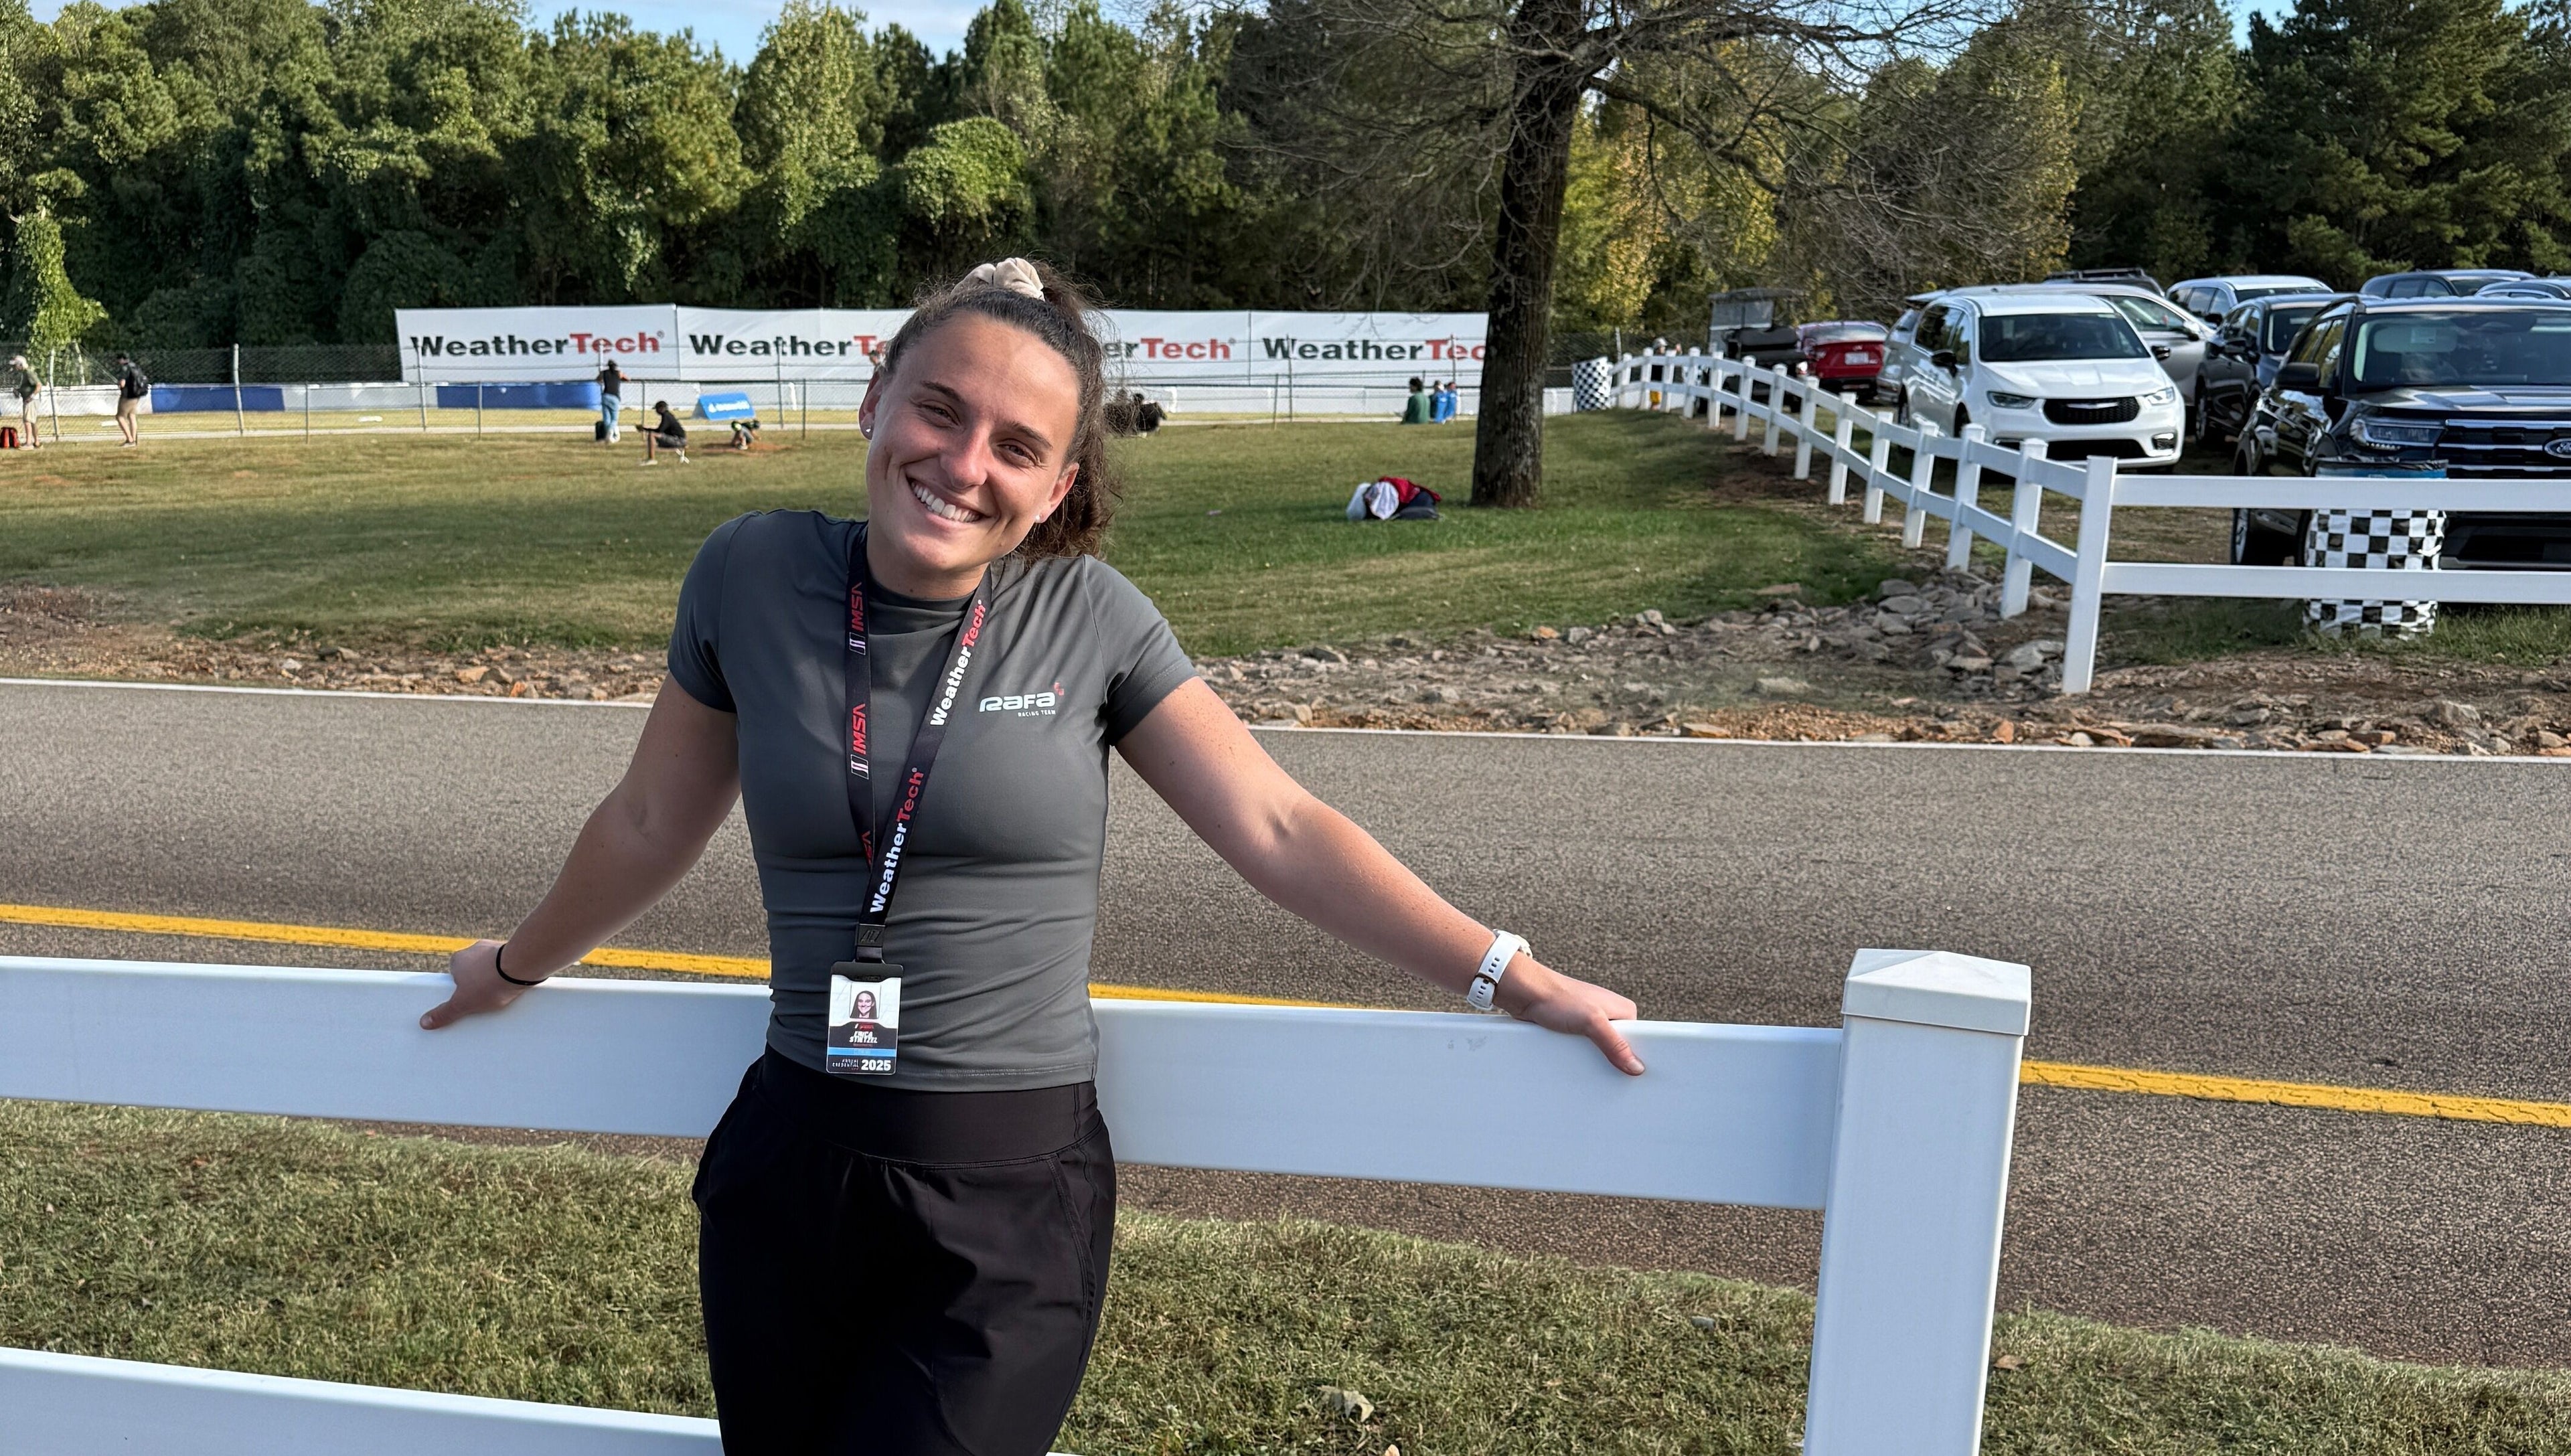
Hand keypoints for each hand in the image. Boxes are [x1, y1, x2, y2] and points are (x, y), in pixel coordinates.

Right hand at [419, 939, 535, 1030]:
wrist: (522, 966)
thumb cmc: (490, 981)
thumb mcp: (463, 1003)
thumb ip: (444, 1013)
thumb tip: (425, 1022)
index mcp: (458, 959)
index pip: (454, 975)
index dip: (460, 988)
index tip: (467, 998)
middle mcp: (475, 949)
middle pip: (474, 971)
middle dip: (478, 984)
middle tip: (484, 1000)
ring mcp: (495, 949)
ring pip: (492, 968)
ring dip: (495, 979)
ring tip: (501, 995)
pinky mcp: (514, 952)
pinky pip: (508, 965)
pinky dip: (510, 974)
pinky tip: (513, 987)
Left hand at [1494, 955, 1644, 1075]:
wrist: (1526, 993)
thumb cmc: (1559, 997)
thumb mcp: (1592, 1022)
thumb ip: (1614, 1045)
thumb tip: (1636, 1067)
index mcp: (1624, 1010)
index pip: (1639, 1042)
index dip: (1634, 1059)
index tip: (1632, 1077)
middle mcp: (1610, 1016)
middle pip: (1619, 1050)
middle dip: (1611, 1061)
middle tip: (1605, 1073)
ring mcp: (1592, 1023)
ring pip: (1599, 1052)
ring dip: (1592, 1060)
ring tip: (1586, 1067)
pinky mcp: (1575, 1030)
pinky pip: (1583, 1051)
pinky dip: (1578, 1057)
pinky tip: (1574, 1064)